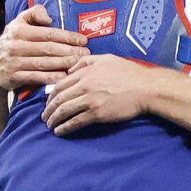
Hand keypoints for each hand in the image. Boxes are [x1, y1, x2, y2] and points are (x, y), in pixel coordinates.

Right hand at [0, 3, 86, 90]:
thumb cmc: (12, 40)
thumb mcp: (19, 22)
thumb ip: (34, 13)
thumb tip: (49, 17)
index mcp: (20, 30)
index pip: (48, 33)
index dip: (67, 37)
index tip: (83, 40)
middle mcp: (17, 46)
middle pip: (48, 48)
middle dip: (69, 51)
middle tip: (85, 54)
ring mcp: (15, 62)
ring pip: (43, 63)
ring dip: (63, 64)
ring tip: (78, 64)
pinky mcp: (14, 77)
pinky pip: (35, 77)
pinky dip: (50, 78)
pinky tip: (63, 78)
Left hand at [42, 54, 156, 135]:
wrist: (145, 88)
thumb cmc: (129, 73)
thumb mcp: (106, 59)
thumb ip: (86, 62)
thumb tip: (70, 70)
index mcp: (85, 72)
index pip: (61, 84)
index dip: (51, 95)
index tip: (48, 102)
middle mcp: (84, 86)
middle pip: (59, 99)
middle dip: (49, 109)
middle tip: (45, 117)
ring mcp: (90, 100)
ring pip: (64, 111)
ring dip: (54, 120)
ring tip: (50, 126)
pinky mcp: (97, 114)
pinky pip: (75, 122)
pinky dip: (64, 128)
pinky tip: (59, 132)